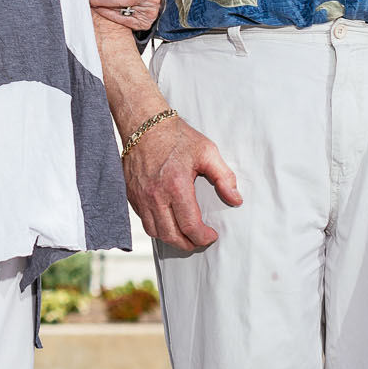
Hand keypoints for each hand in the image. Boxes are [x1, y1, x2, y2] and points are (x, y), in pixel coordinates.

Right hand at [123, 114, 241, 252]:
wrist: (143, 124)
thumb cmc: (175, 136)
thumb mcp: (207, 151)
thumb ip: (224, 177)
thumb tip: (236, 199)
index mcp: (176, 186)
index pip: (190, 226)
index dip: (203, 237)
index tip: (212, 235)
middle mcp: (155, 195)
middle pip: (171, 235)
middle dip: (189, 244)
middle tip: (200, 240)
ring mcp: (140, 197)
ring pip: (155, 232)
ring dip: (171, 239)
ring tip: (184, 235)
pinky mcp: (131, 195)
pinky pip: (144, 220)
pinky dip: (157, 227)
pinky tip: (168, 221)